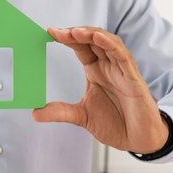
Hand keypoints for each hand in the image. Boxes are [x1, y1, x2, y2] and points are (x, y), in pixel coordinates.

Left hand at [33, 27, 167, 153]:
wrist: (137, 140)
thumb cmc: (115, 123)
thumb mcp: (81, 116)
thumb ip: (60, 112)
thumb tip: (35, 113)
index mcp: (95, 70)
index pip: (80, 47)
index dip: (67, 38)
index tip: (50, 32)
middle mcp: (108, 66)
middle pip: (92, 40)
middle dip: (76, 33)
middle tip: (58, 32)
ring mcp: (121, 70)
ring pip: (108, 43)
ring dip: (92, 34)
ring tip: (75, 32)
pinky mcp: (133, 78)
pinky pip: (123, 57)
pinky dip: (111, 45)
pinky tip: (98, 37)